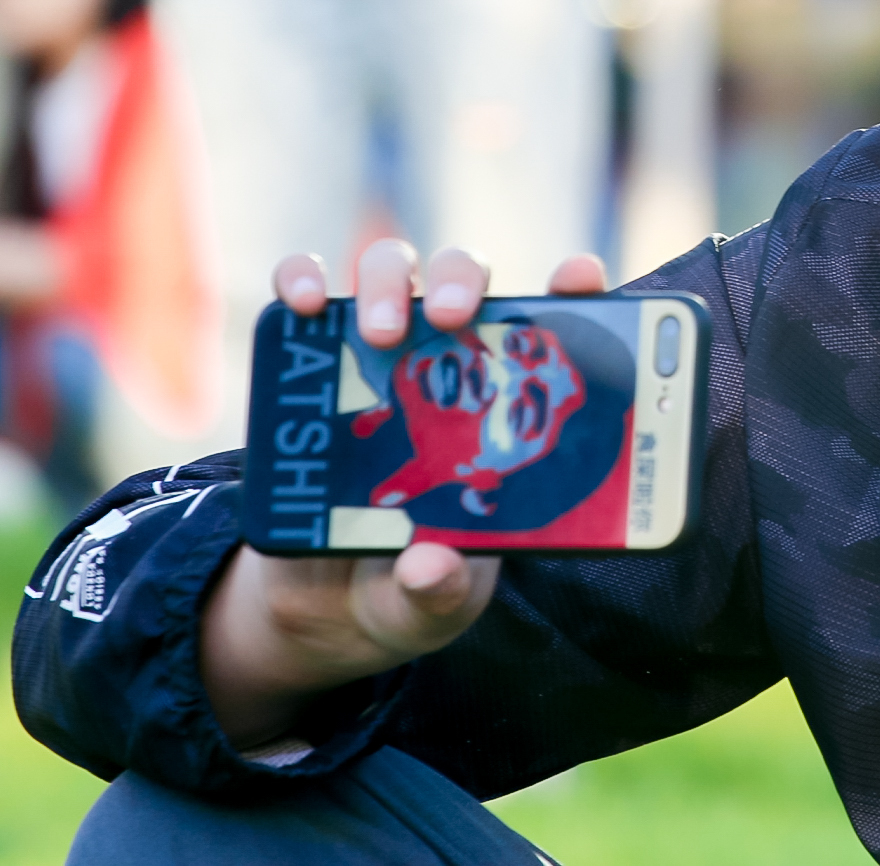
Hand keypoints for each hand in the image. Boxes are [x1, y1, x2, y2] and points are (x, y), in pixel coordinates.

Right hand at [199, 239, 610, 746]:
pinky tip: (302, 303)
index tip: (579, 274)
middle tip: (453, 318)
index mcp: (504, 415)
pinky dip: (301, 279)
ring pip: (393, 272)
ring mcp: (377, 357)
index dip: (573, 294)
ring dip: (388, 285)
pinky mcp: (310, 363)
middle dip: (464, 284)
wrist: (317, 606)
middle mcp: (447, 367)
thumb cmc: (407, 589)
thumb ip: (439, 594)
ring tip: (382, 336)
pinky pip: (304, 294)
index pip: (550, 333)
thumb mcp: (430, 607)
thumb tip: (431, 565)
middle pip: (466, 284)